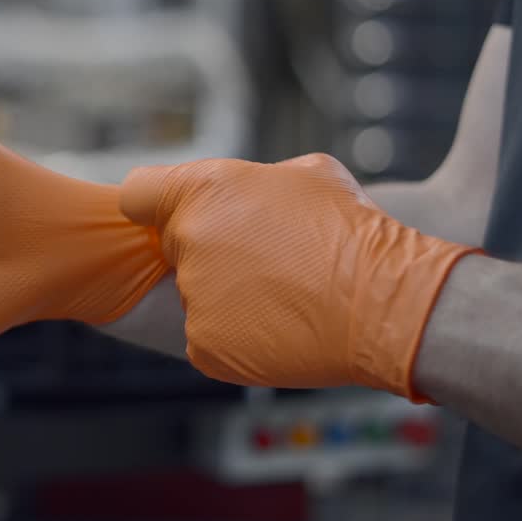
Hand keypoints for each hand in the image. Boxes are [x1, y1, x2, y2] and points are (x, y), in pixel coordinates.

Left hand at [119, 153, 477, 398]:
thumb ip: (256, 181)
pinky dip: (237, 338)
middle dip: (210, 253)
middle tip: (267, 263)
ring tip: (286, 296)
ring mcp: (193, 296)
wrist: (384, 303)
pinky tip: (281, 328)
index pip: (138, 195)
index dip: (157, 206)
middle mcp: (187, 242)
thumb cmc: (353, 230)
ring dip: (229, 296)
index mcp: (202, 191)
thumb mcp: (308, 174)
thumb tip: (250, 192)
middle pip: (177, 249)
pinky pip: (209, 338)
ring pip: (197, 295)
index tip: (180, 218)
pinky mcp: (203, 346)